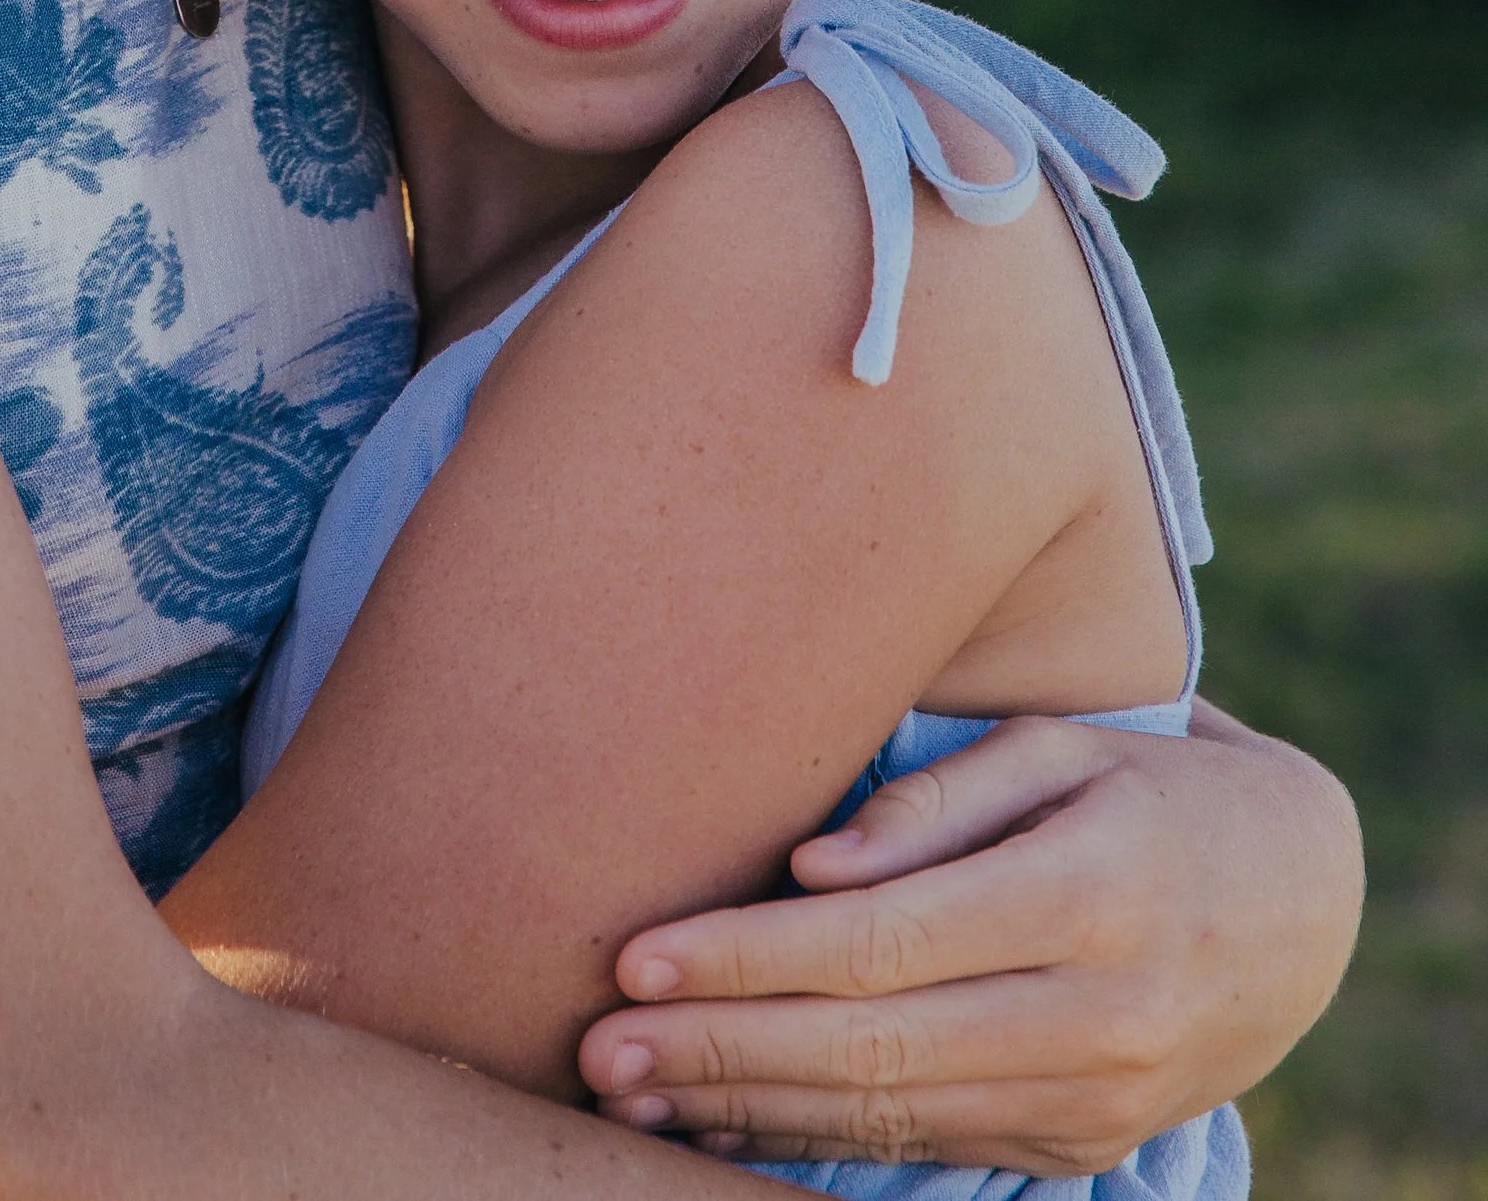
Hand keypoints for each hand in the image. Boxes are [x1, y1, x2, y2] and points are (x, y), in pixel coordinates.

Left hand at [577, 710, 1363, 1168]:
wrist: (1295, 906)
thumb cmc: (1149, 787)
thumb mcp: (1063, 747)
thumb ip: (938, 798)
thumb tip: (811, 860)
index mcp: (1087, 893)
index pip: (877, 942)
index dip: (746, 958)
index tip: (635, 954)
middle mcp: (1094, 1015)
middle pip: (867, 1046)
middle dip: (716, 1049)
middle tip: (596, 1045)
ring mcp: (1089, 1099)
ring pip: (888, 1115)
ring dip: (746, 1108)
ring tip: (632, 1089)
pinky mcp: (1076, 1144)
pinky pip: (924, 1145)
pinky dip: (814, 1136)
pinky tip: (725, 1115)